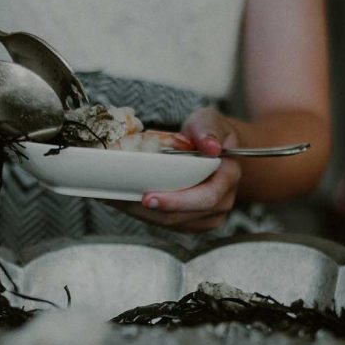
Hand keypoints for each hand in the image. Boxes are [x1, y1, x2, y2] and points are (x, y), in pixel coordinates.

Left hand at [113, 108, 241, 232]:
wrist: (212, 148)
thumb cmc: (207, 133)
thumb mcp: (209, 122)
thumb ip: (208, 130)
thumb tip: (210, 146)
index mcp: (228, 177)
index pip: (207, 197)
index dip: (177, 201)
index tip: (149, 198)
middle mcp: (222, 201)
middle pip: (183, 216)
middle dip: (150, 211)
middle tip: (122, 200)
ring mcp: (207, 215)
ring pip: (171, 223)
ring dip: (142, 215)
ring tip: (116, 200)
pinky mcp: (192, 221)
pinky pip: (167, 223)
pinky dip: (144, 215)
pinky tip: (125, 202)